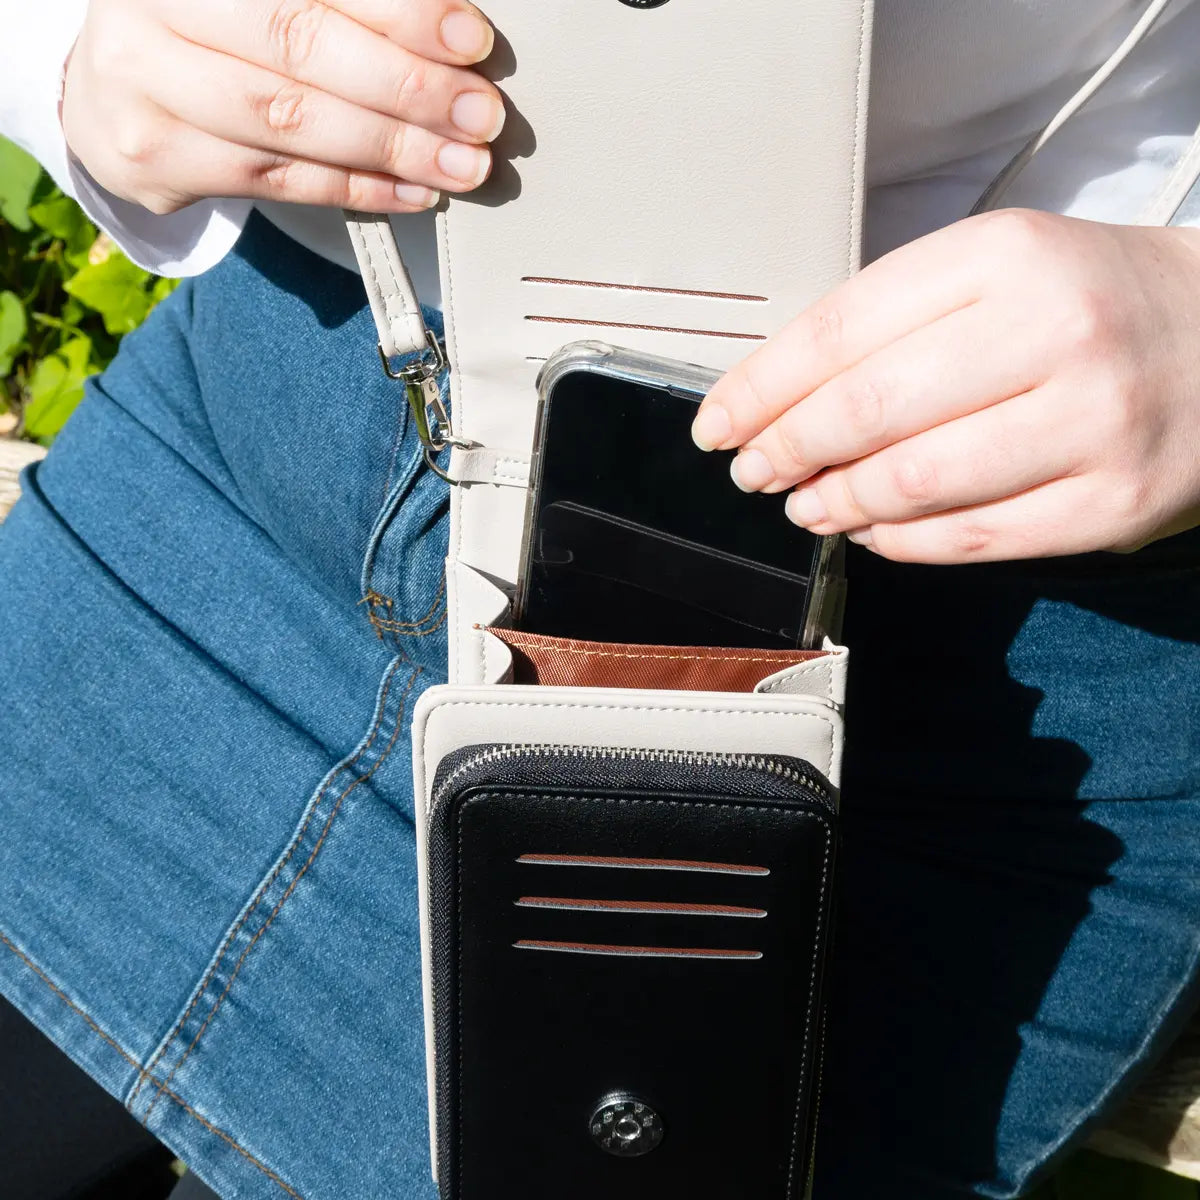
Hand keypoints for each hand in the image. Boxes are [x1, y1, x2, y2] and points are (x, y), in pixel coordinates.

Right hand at [62, 0, 503, 214]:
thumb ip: (336, 9)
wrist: (109, 92)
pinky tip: (415, 192)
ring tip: (463, 164)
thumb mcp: (257, 0)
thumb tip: (446, 35)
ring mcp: (147, 85)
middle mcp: (157, 7)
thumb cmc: (210, 32)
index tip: (471, 39)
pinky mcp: (158, 159)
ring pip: (291, 121)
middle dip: (406, 85)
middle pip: (300, 48)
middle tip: (480, 113)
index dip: (399, 12)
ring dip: (393, 148)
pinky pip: (279, 180)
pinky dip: (358, 188)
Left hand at [693, 210, 1199, 562]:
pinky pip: (970, 539)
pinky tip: (873, 531)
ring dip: (835, 505)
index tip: (717, 424)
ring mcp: (1091, 424)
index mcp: (1007, 256)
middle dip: (786, 452)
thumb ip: (890, 322)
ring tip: (807, 506)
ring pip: (912, 484)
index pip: (840, 331)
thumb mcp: (995, 269)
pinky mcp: (1111, 504)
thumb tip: (775, 401)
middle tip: (754, 471)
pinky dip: (900, 543)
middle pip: (866, 411)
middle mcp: (1054, 332)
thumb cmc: (1089, 303)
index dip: (760, 389)